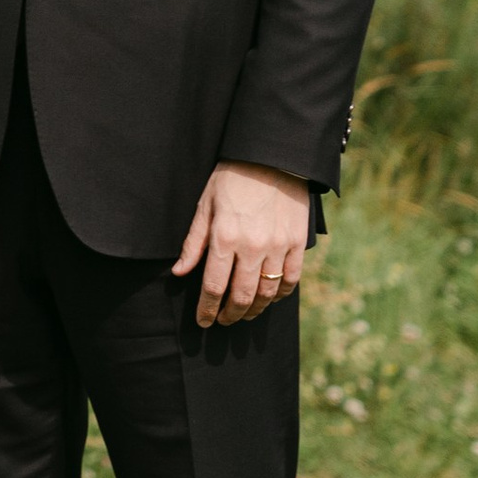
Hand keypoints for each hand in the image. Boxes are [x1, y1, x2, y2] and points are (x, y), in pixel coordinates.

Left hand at [173, 162, 310, 327]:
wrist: (272, 156)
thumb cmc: (232, 179)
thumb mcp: (205, 206)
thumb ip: (193, 243)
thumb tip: (179, 273)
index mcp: (224, 238)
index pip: (213, 287)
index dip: (207, 310)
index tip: (203, 321)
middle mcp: (251, 247)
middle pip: (241, 297)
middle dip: (230, 315)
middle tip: (224, 321)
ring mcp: (278, 246)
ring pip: (267, 293)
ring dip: (254, 310)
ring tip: (245, 314)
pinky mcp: (297, 242)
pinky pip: (291, 279)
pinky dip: (280, 294)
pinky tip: (271, 298)